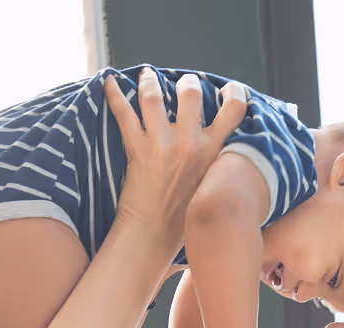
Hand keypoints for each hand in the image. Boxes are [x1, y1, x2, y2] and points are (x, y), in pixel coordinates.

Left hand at [104, 69, 246, 247]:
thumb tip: (219, 155)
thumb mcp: (211, 188)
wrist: (155, 235)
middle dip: (187, 82)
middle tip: (184, 83)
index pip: (233, 111)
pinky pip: (124, 114)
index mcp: (213, 153)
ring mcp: (162, 144)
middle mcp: (189, 144)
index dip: (235, 93)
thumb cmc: (184, 220)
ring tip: (147, 76)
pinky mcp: (137, 150)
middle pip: (191, 93)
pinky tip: (109, 82)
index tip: (230, 89)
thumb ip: (216, 166)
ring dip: (150, 81)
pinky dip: (115, 95)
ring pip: (154, 97)